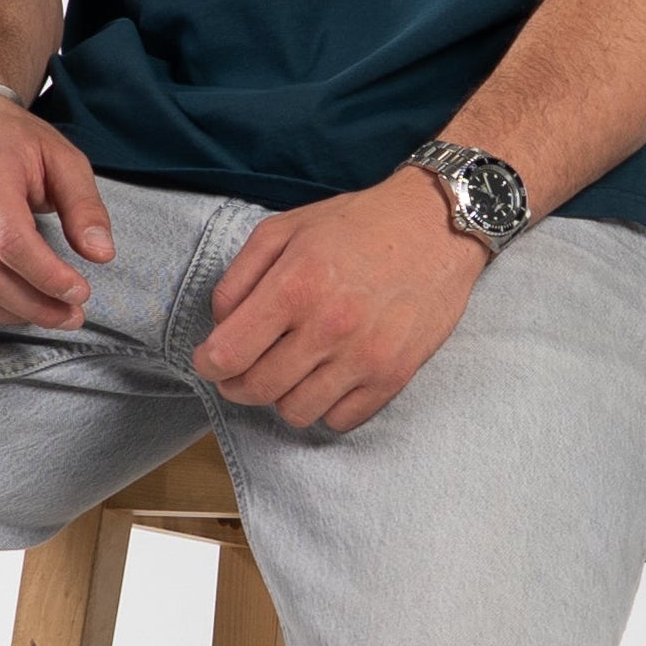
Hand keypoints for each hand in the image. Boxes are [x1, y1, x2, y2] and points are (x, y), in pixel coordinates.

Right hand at [0, 93, 115, 334]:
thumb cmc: (10, 140)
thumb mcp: (59, 157)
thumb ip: (85, 206)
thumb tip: (101, 255)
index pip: (12, 244)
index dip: (49, 279)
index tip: (80, 294)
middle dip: (37, 307)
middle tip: (71, 315)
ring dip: (7, 317)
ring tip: (40, 312)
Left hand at [191, 169, 487, 432]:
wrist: (436, 225)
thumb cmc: (357, 224)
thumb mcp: (285, 229)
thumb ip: (240, 277)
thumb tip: (220, 327)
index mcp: (296, 286)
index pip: (228, 354)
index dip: (208, 364)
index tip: (211, 359)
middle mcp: (329, 326)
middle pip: (257, 389)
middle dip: (238, 385)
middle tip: (243, 370)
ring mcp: (364, 356)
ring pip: (296, 413)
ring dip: (283, 397)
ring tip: (291, 371)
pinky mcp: (394, 376)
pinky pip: (340, 420)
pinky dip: (326, 405)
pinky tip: (328, 377)